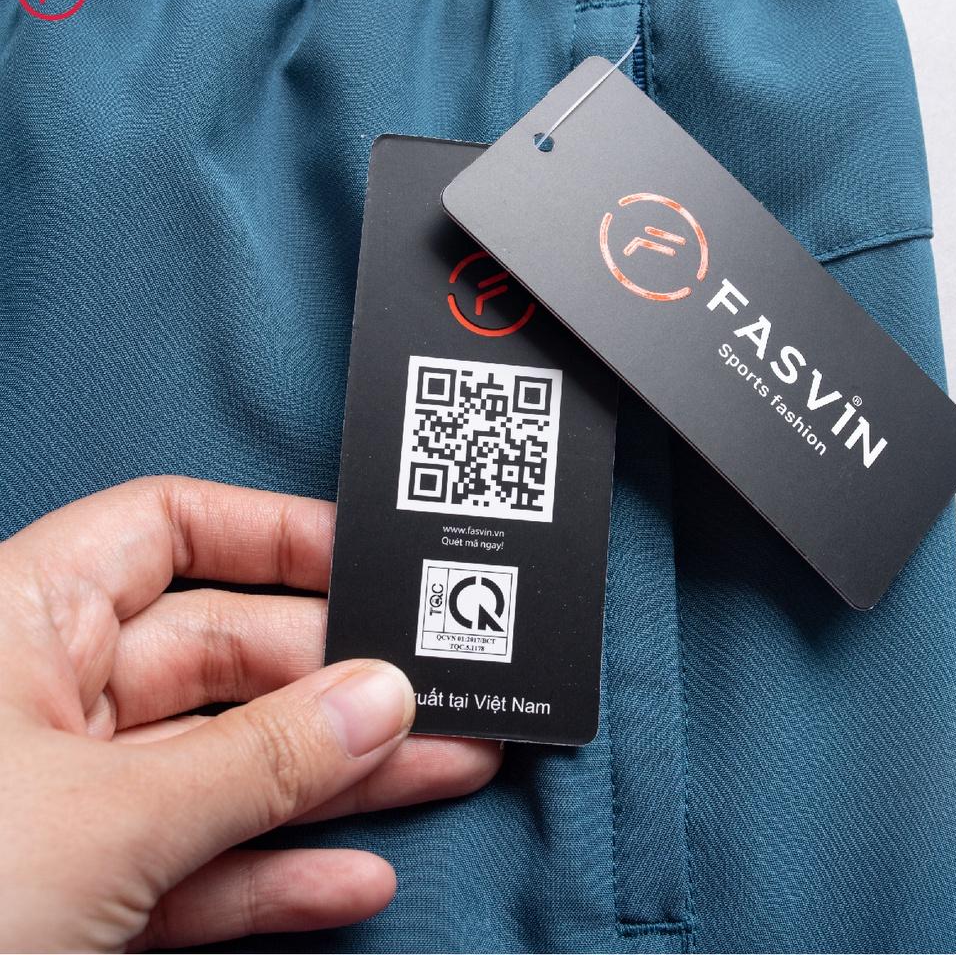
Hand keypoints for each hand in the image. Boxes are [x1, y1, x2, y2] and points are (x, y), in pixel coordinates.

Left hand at [0, 476, 500, 951]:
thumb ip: (256, 759)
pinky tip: (355, 878)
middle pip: (227, 657)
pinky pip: (201, 866)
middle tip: (440, 695)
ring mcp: (70, 801)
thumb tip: (380, 699)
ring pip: (230, 766)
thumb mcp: (103, 818)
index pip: (167, 529)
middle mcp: (49, 696)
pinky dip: (277, 877)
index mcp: (24, 622)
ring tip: (446, 769)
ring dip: (339, 778)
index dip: (273, 535)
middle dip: (340, 682)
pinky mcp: (82, 896)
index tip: (372, 560)